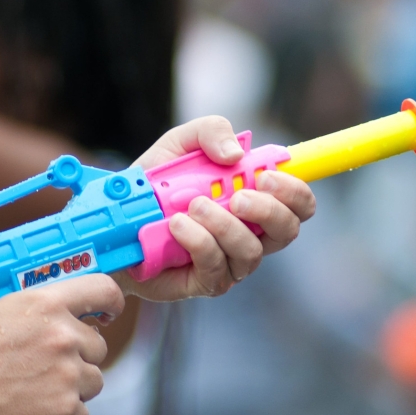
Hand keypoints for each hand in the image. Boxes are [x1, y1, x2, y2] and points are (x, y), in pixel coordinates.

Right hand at [0, 274, 124, 414]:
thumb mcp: (2, 312)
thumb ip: (42, 311)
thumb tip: (70, 314)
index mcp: (46, 304)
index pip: (103, 290)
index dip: (111, 303)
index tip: (109, 314)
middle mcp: (63, 335)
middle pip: (98, 347)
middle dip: (78, 358)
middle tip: (44, 368)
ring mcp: (67, 374)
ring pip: (93, 382)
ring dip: (72, 389)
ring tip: (34, 391)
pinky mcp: (65, 409)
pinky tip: (32, 411)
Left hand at [120, 116, 315, 300]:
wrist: (117, 219)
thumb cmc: (155, 184)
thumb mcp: (179, 144)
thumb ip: (210, 132)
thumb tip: (236, 155)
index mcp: (255, 199)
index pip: (298, 203)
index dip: (296, 191)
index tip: (268, 176)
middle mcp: (251, 233)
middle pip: (288, 230)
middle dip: (269, 210)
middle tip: (238, 195)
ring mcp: (231, 261)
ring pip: (251, 251)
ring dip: (224, 225)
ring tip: (193, 205)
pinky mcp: (206, 282)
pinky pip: (216, 266)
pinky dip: (198, 240)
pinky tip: (176, 225)